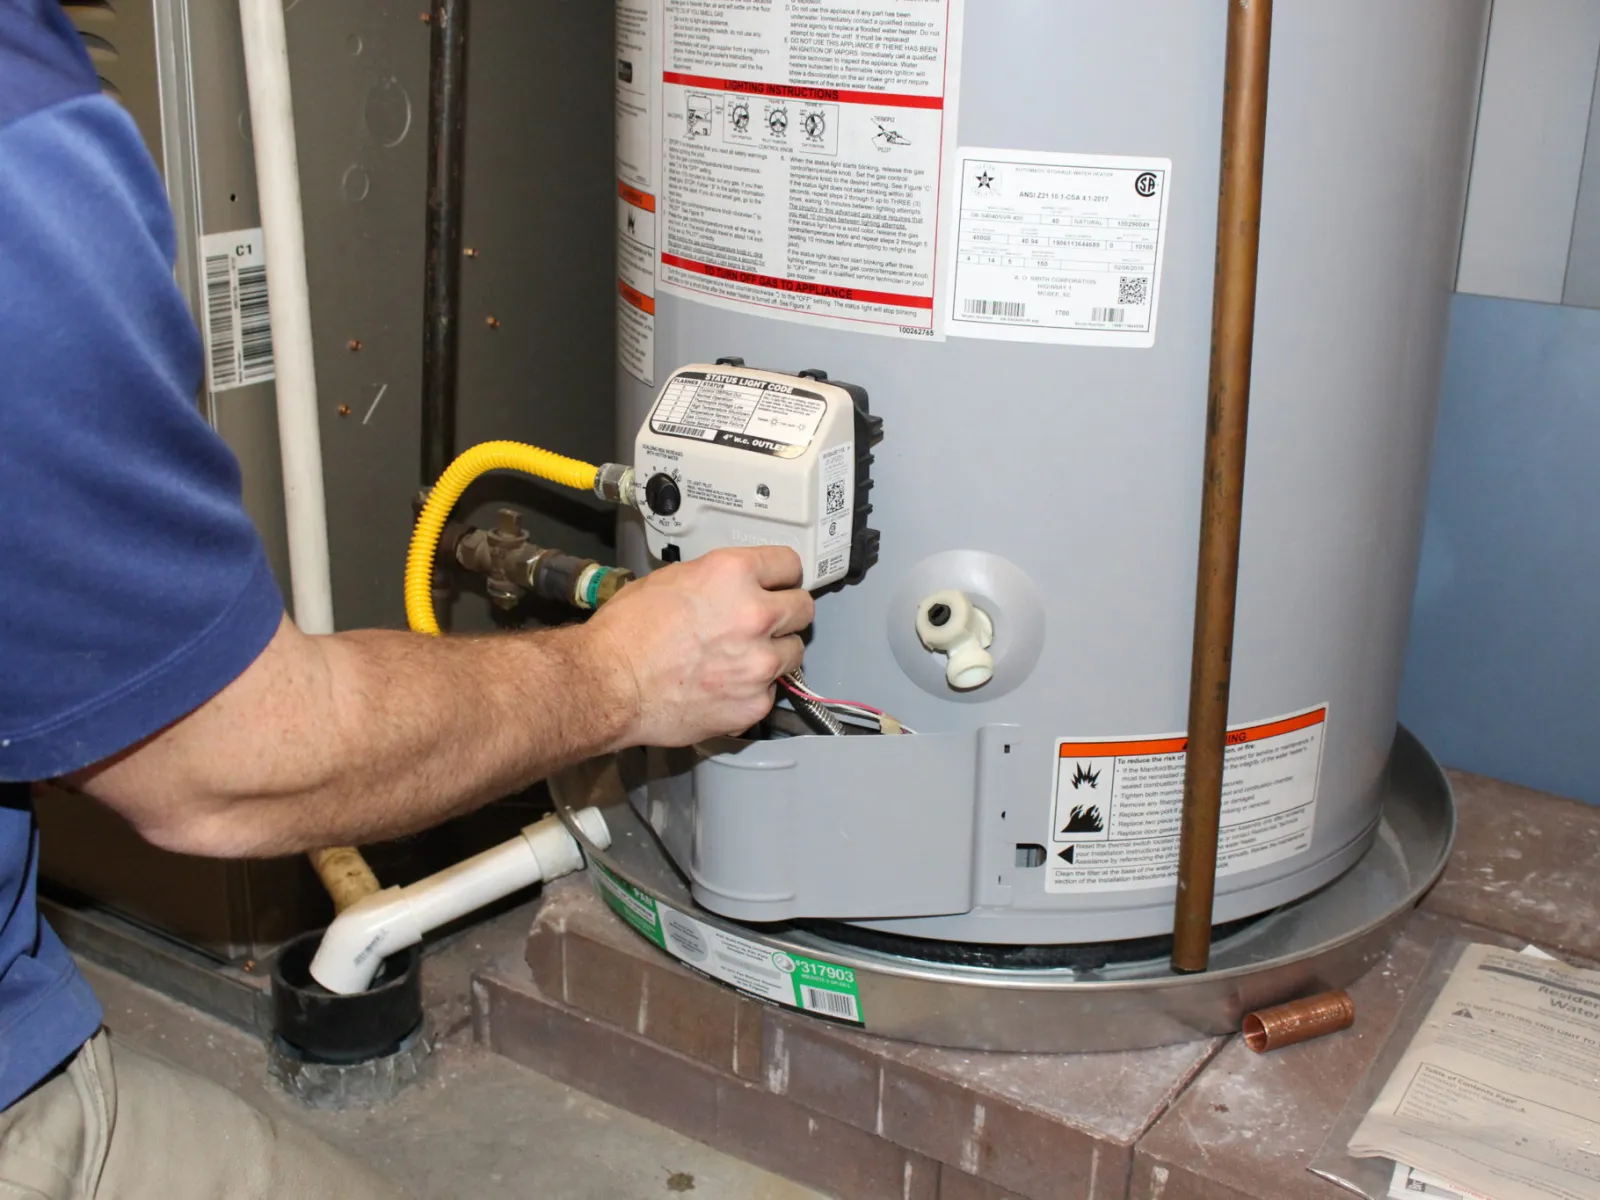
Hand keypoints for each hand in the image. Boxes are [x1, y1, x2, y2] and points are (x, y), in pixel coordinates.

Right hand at [584, 546, 813, 746]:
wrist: (608, 686)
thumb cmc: (627, 633)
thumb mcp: (670, 580)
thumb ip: (715, 581)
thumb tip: (734, 588)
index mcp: (734, 573)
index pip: (790, 563)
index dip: (781, 575)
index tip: (779, 584)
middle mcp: (756, 614)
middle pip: (804, 608)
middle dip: (786, 614)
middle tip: (763, 623)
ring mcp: (759, 663)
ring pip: (794, 652)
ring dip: (774, 653)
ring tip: (741, 659)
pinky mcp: (755, 703)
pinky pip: (771, 692)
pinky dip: (753, 691)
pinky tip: (724, 687)